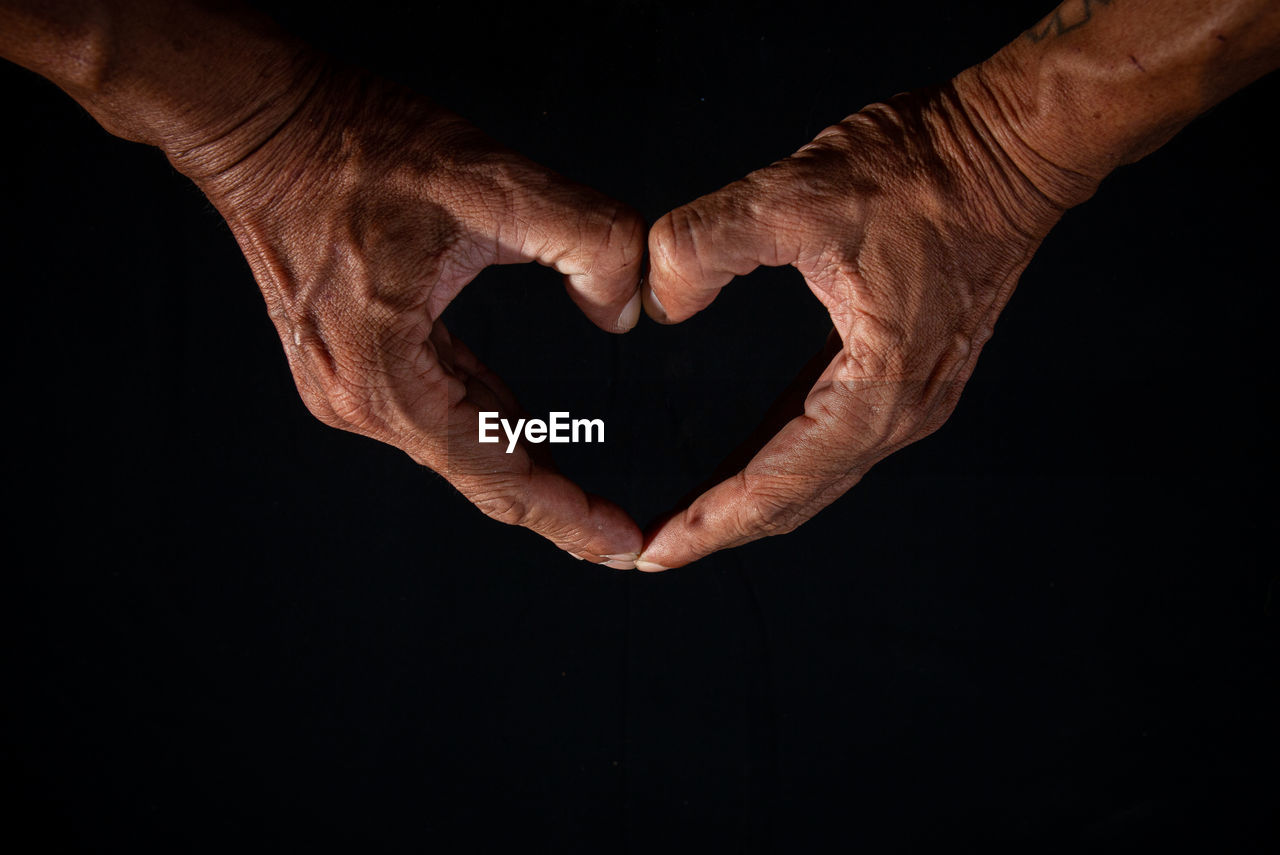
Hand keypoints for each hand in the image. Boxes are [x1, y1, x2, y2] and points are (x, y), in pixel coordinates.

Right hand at [184, 63, 646, 564]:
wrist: (256, 121)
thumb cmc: (352, 145)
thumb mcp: (491, 181)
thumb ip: (587, 239)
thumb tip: (627, 308)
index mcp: (386, 376)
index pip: (495, 472)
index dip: (565, 515)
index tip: (621, 545)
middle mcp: (358, 398)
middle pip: (477, 472)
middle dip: (553, 507)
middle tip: (620, 539)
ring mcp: (348, 381)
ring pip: (458, 442)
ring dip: (522, 464)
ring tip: (585, 500)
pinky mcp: (351, 355)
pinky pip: (437, 404)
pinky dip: (487, 419)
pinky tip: (526, 427)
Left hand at [636, 77, 1071, 569]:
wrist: (1012, 147)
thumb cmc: (924, 169)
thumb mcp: (793, 194)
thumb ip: (704, 244)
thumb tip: (660, 301)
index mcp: (879, 389)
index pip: (779, 484)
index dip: (710, 525)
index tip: (652, 554)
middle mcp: (903, 412)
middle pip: (798, 497)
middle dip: (722, 527)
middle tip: (652, 549)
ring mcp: (913, 396)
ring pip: (816, 473)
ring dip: (753, 497)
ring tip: (691, 515)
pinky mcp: (908, 371)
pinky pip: (833, 434)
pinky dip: (783, 455)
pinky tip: (747, 454)